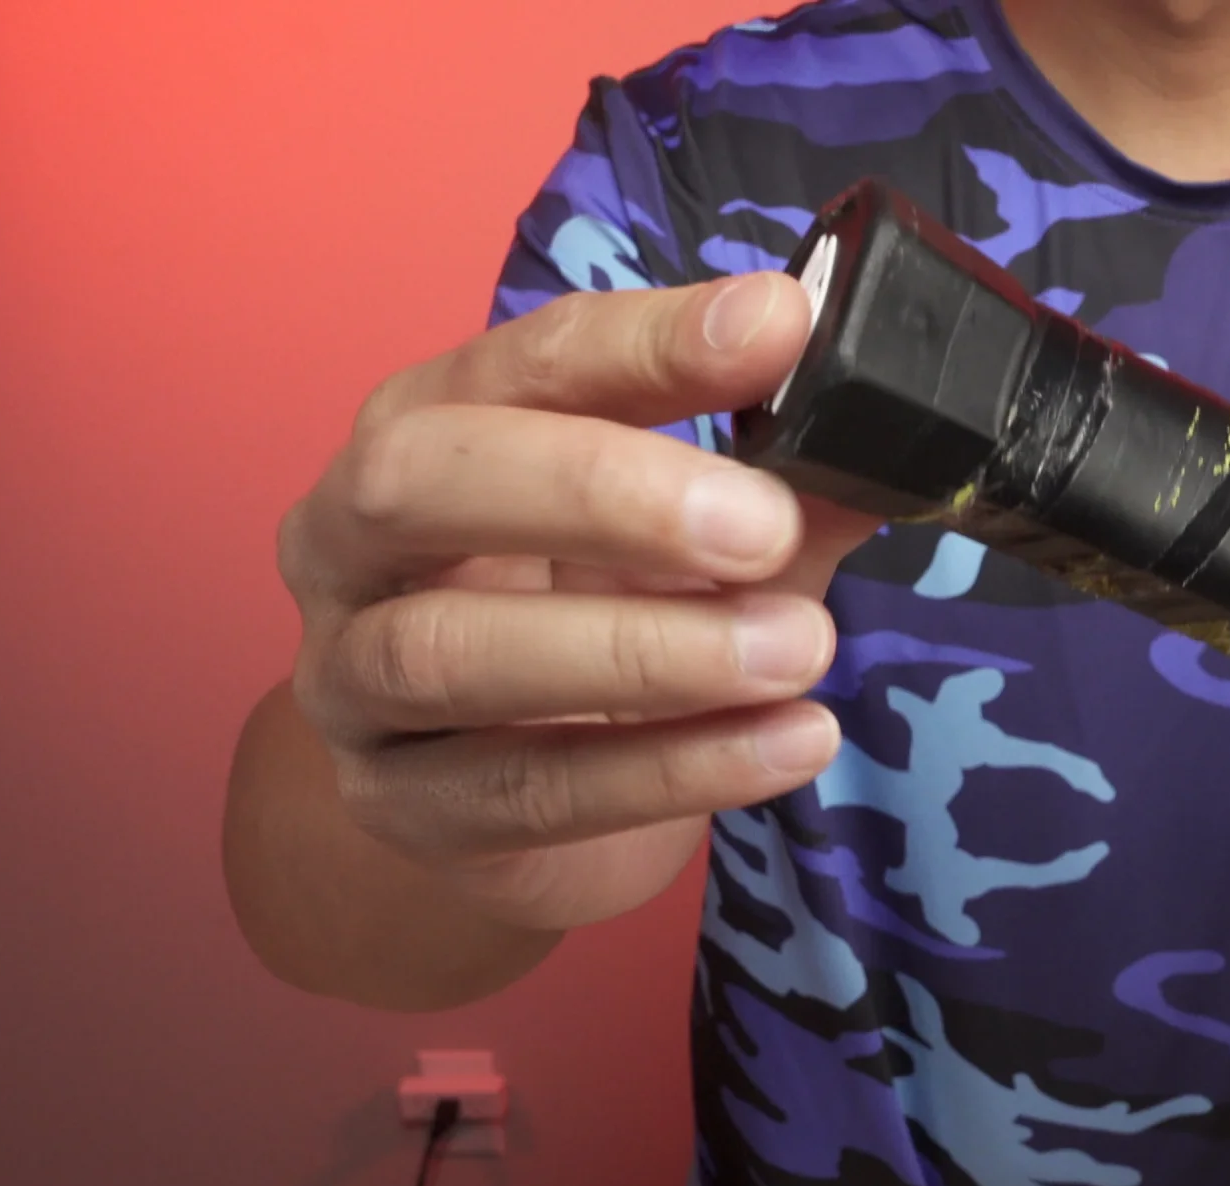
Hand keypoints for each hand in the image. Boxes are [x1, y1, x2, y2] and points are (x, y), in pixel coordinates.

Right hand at [277, 273, 878, 933]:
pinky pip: (523, 789)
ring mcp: (348, 681)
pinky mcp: (398, 809)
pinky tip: (789, 742)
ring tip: (800, 650)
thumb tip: (881, 449)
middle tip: (764, 526)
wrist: (504, 813)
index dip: (647, 342)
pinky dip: (669, 768)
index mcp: (428, 428)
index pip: (521, 360)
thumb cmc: (590, 624)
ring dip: (645, 650)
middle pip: (419, 481)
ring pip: (452, 653)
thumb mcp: (685, 545)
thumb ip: (770, 492)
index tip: (778, 327)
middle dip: (599, 492)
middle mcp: (350, 539)